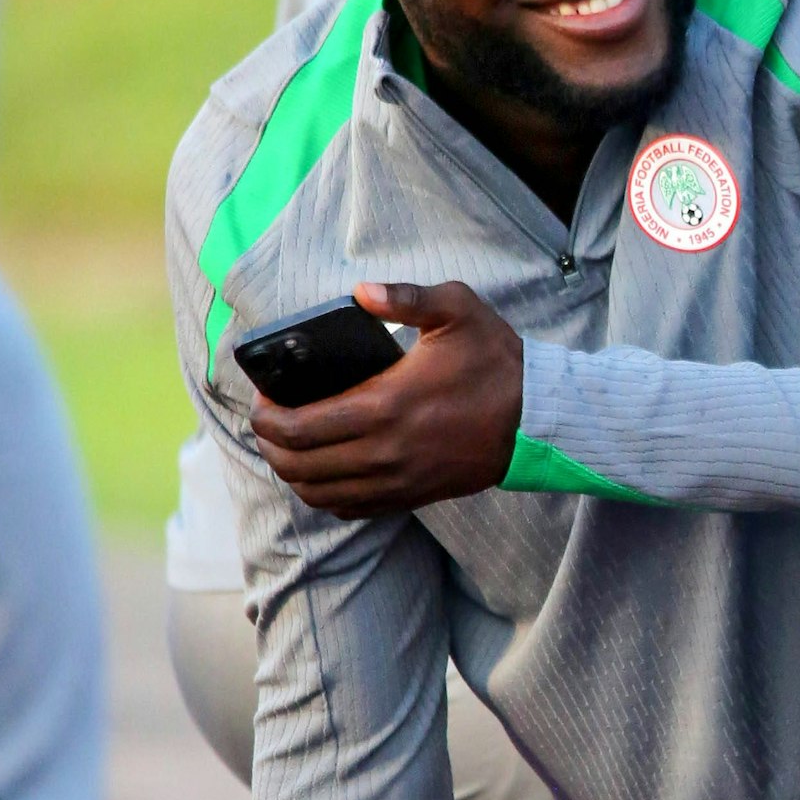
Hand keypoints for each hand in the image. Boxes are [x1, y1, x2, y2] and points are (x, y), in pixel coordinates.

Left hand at [252, 282, 524, 518]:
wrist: (537, 418)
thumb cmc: (496, 362)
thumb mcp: (457, 310)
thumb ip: (406, 296)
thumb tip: (361, 291)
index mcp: (385, 405)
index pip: (298, 428)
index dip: (266, 417)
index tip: (262, 397)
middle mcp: (384, 452)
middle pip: (297, 465)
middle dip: (269, 444)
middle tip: (266, 419)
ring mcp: (396, 480)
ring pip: (317, 492)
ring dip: (291, 472)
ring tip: (287, 445)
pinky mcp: (410, 496)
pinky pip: (348, 508)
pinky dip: (323, 494)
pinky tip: (323, 471)